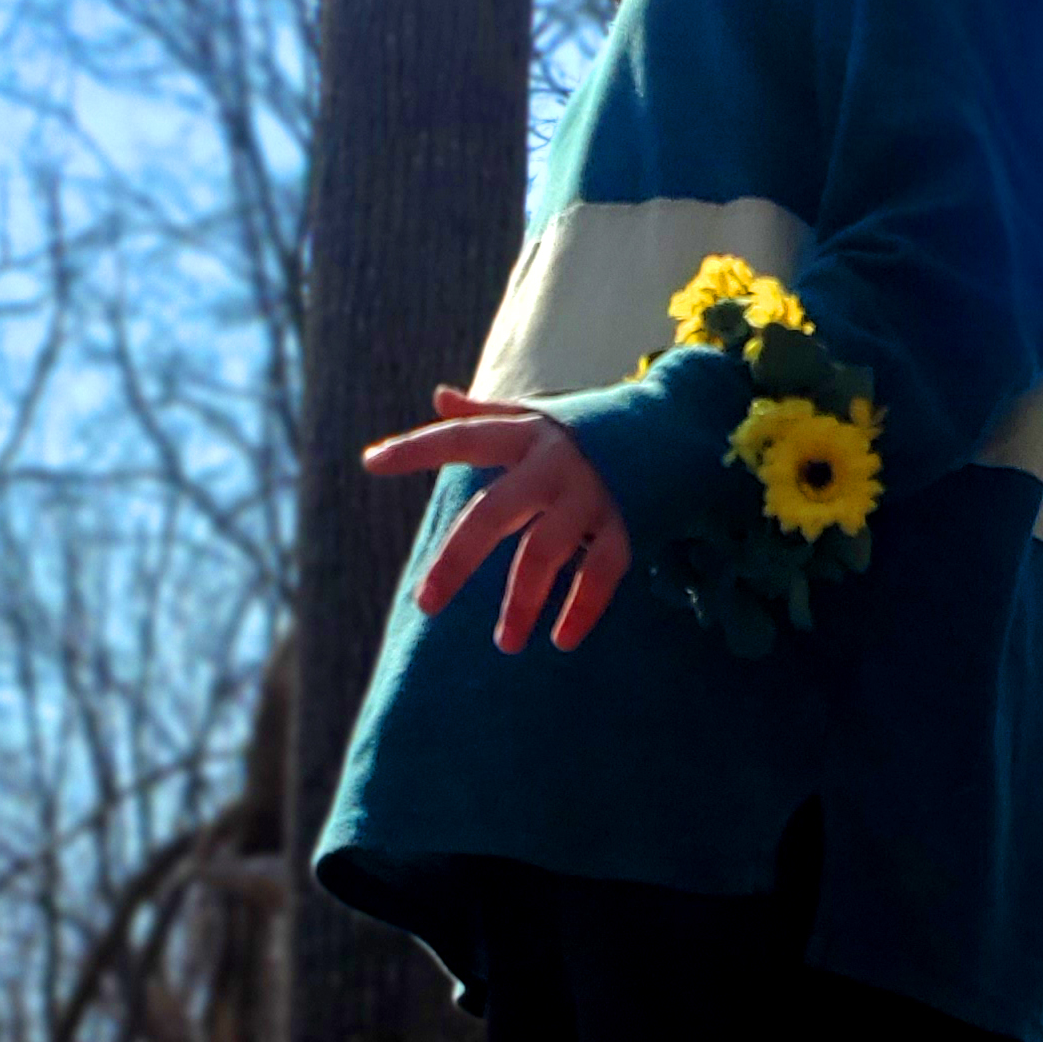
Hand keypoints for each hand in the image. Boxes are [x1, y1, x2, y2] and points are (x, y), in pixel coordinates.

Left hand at [362, 385, 631, 653]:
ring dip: (521, 602)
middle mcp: (553, 464)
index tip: (371, 463)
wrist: (671, 426)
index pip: (462, 439)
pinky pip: (601, 572)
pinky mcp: (626, 523)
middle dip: (458, 560)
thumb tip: (440, 396)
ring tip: (505, 645)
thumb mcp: (538, 416)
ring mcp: (591, 495)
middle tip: (426, 604)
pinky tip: (561, 639)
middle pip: (494, 513)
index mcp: (525, 435)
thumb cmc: (587, 430)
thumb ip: (488, 413)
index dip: (417, 447)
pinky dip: (582, 608)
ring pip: (545, 553)